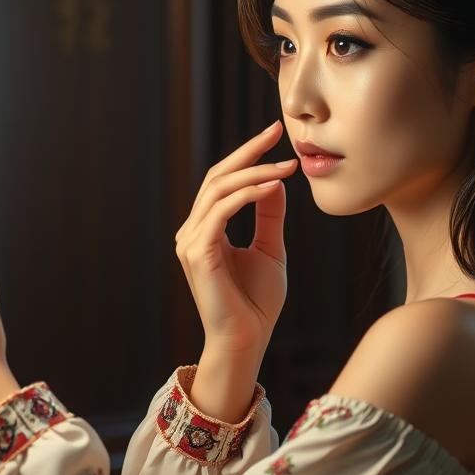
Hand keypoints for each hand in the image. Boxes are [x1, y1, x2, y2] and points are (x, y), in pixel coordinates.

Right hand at [175, 120, 296, 420]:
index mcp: (205, 231)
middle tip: (277, 133)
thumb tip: (275, 182)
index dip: (246, 155)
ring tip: (285, 166)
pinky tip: (271, 185)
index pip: (222, 182)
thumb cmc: (256, 302)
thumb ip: (268, 216)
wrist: (247, 341)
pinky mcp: (198, 253)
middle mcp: (191, 232)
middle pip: (216, 177)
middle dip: (247, 152)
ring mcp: (190, 242)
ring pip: (218, 190)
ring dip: (254, 172)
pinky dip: (247, 194)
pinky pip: (221, 211)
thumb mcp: (269, 249)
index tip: (273, 135)